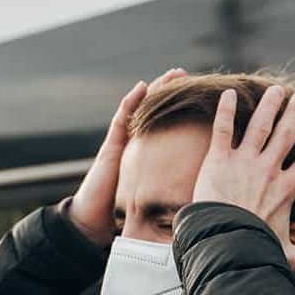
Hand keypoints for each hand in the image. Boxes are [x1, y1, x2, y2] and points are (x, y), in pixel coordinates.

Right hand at [69, 68, 186, 245]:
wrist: (95, 220)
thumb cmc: (123, 215)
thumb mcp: (155, 201)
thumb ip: (172, 194)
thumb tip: (199, 198)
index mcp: (146, 155)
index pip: (164, 125)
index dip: (177, 108)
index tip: (196, 94)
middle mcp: (134, 145)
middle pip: (153, 111)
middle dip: (169, 91)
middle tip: (186, 75)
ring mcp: (121, 142)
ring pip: (140, 109)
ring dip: (155, 89)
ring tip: (172, 74)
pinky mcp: (111, 145)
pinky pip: (122, 118)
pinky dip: (131, 101)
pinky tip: (142, 87)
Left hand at [191, 85, 294, 271]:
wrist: (220, 242)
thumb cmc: (252, 250)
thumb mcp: (287, 254)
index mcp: (286, 189)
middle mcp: (267, 170)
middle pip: (286, 135)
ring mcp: (243, 162)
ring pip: (260, 125)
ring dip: (269, 106)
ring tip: (276, 90)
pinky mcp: (218, 160)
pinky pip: (223, 129)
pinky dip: (224, 110)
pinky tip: (227, 93)